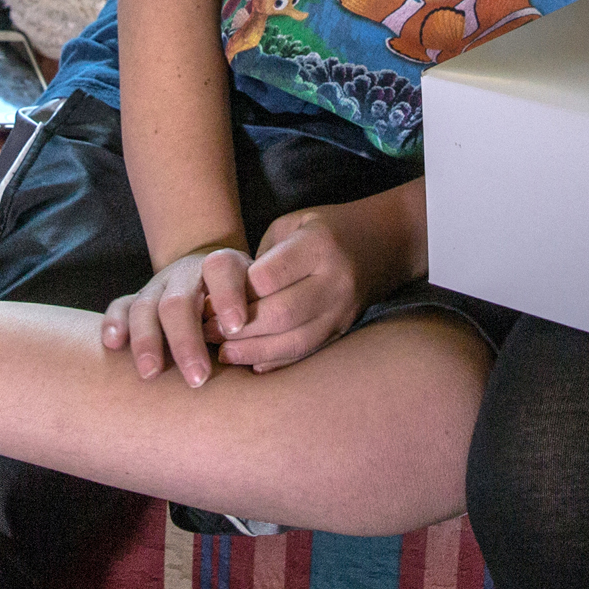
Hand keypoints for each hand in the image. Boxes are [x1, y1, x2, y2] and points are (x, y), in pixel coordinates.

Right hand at [103, 245, 254, 387]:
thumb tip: (265, 360)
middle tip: (198, 378)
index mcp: (223, 266)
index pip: (223, 270)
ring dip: (148, 341)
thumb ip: (263, 319)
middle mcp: (187, 274)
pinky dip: (114, 323)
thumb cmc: (247, 300)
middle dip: (187, 340)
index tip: (236, 327)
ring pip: (145, 307)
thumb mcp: (262, 299)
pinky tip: (113, 345)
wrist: (212, 276)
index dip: (228, 296)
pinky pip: (120, 307)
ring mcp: (159, 286)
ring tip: (152, 374)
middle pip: (179, 301)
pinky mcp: (138, 300)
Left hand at [216, 203, 390, 371]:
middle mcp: (334, 280)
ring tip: (222, 353)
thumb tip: (226, 298)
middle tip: (206, 331)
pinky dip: (277, 361)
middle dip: (239, 327)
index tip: (210, 299)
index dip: (237, 291)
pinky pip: (307, 352)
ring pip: (295, 340)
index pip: (269, 276)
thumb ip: (262, 257)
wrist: (383, 242)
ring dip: (253, 351)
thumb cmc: (322, 230)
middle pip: (281, 314)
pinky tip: (250, 364)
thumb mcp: (291, 225)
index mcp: (318, 245)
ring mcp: (342, 309)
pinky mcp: (343, 329)